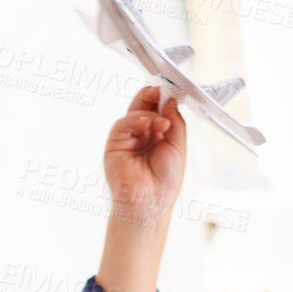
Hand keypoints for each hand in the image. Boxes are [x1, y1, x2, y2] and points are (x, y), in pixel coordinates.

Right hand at [104, 85, 186, 216]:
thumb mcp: (178, 145)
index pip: (158, 109)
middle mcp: (142, 135)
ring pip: (133, 113)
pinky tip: (146, 123)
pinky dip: (134, 120)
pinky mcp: (114, 145)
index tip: (171, 91)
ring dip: (148, 113)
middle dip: (152, 96)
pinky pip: (122, 125)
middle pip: (144, 106)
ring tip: (161, 123)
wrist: (150, 201)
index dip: (163, 98)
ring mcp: (127, 139)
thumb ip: (175, 121)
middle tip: (161, 90)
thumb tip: (170, 101)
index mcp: (158, 135)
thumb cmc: (164, 181)